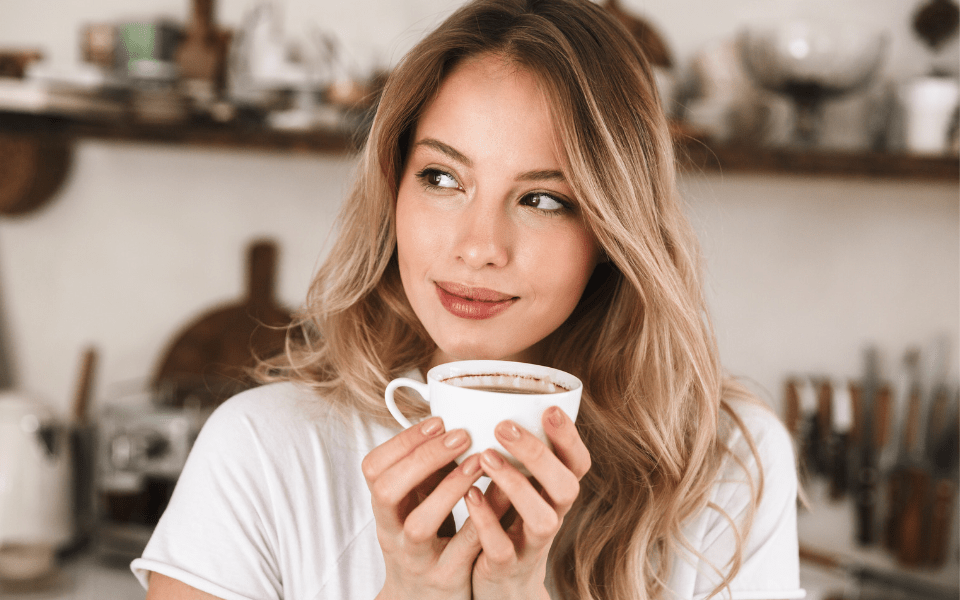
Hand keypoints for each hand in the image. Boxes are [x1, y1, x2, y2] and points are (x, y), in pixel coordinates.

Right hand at [361, 417, 484, 599]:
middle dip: (422, 458)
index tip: (437, 421)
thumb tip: (452, 422)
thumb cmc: (424, 543)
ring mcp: (417, 558)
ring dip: (448, 489)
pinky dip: (479, 522)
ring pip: (420, 525)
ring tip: (478, 462)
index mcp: (385, 509)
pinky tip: (499, 497)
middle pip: (387, 492)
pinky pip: (462, 550)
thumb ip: (426, 472)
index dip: (402, 441)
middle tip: (460, 435)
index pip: (374, 468)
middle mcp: (393, 533)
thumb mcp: (414, 506)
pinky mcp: (446, 578)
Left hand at [466, 406, 590, 598]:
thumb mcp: (518, 486)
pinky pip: (503, 548)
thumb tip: (487, 401)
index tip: (549, 409)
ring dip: (516, 485)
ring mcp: (531, 545)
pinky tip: (470, 495)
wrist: (502, 585)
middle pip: (567, 487)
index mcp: (555, 493)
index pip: (578, 463)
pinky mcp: (507, 567)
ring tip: (485, 457)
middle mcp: (552, 516)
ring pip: (543, 519)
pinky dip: (487, 520)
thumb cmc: (507, 523)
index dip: (569, 438)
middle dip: (538, 454)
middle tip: (505, 426)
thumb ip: (513, 454)